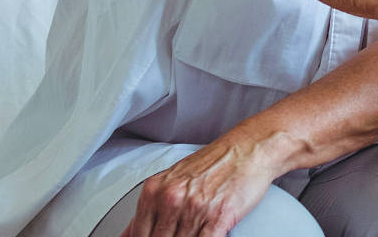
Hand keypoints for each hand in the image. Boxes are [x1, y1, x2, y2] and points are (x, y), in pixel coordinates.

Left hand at [120, 137, 283, 236]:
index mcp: (155, 190)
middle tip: (177, 235)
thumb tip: (128, 233)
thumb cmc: (215, 163)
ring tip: (192, 233)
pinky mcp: (218, 217)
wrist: (249, 149)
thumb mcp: (173, 179)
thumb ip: (150, 208)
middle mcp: (172, 199)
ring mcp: (194, 209)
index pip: (139, 234)